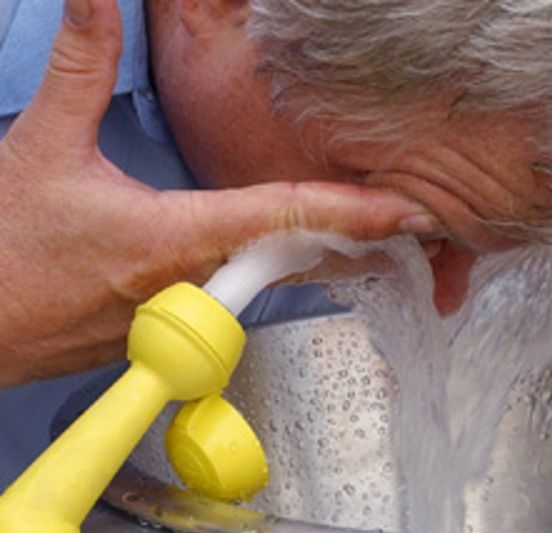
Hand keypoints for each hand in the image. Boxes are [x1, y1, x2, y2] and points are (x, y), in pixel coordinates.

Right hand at [0, 0, 432, 385]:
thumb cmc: (8, 250)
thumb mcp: (43, 147)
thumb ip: (81, 69)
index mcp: (175, 236)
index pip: (283, 218)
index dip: (351, 213)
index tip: (403, 213)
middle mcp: (193, 286)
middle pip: (293, 256)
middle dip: (348, 238)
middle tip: (401, 219)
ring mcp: (186, 320)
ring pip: (266, 283)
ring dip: (312, 256)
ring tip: (361, 236)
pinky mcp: (171, 336)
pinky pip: (232, 301)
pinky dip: (263, 275)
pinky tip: (275, 258)